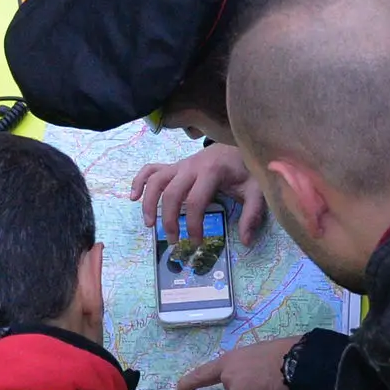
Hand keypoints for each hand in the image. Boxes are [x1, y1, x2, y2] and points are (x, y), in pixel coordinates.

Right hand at [132, 143, 262, 243]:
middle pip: (172, 193)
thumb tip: (245, 241)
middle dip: (169, 220)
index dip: (193, 225)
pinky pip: (151, 170)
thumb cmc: (246, 170)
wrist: (237, 146)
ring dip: (149, 203)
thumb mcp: (256, 191)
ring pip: (156, 181)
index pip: (196, 202)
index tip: (197, 242)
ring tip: (150, 225)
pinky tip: (133, 197)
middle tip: (174, 241)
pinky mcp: (174, 166)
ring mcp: (180, 165)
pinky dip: (139, 181)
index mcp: (211, 172)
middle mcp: (191, 167)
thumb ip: (252, 214)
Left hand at [174, 334, 300, 389]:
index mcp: (229, 362)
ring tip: (277, 388)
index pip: (202, 374)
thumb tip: (248, 381)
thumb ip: (244, 368)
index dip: (189, 384)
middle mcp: (229, 379)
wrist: (298, 362)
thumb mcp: (255, 354)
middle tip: (268, 382)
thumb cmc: (282, 352)